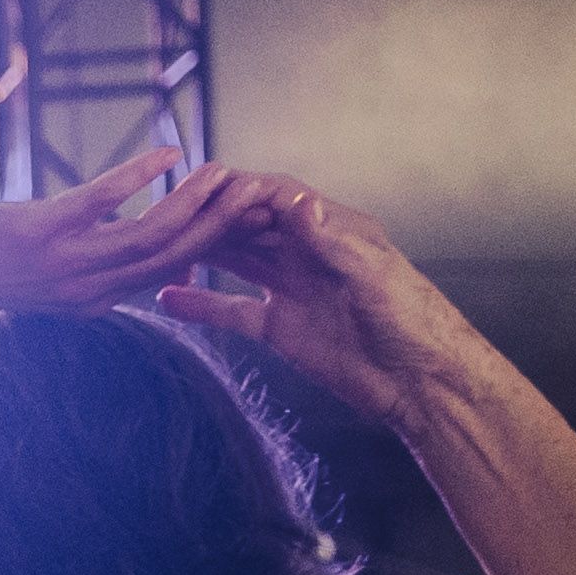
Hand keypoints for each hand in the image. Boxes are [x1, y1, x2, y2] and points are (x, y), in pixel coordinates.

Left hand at [0, 154, 275, 318]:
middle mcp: (86, 290)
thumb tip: (132, 251)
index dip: (210, 247)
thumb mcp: (45, 280)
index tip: (242, 221)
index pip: (166, 275)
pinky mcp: (42, 232)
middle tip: (252, 191)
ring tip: (222, 173)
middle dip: (216, 225)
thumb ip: (92, 268)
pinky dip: (139, 175)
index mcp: (92, 302)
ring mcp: (65, 263)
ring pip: (149, 237)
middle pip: (171, 258)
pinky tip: (168, 152)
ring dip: (190, 202)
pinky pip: (103, 203)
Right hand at [148, 183, 488, 425]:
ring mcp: (290, 289)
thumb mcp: (371, 274)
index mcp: (331, 230)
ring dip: (199, 253)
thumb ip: (328, 240)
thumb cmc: (411, 321)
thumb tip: (293, 200)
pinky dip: (201, 304)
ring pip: (235, 261)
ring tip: (156, 248)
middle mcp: (305, 253)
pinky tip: (167, 298)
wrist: (419, 383)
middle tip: (162, 218)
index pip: (275, 197)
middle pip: (247, 226)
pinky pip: (232, 310)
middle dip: (208, 218)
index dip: (238, 191)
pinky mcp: (279, 327)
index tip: (198, 191)